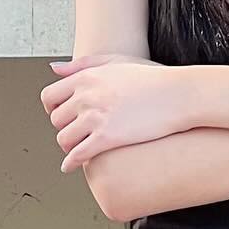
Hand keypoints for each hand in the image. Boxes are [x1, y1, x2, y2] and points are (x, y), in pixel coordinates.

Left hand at [41, 53, 185, 169]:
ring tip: (78, 149)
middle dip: (64, 128)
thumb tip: (53, 69)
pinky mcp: (107, 137)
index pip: (50, 96)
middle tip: (76, 134)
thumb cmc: (153, 78)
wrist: (178, 94)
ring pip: (64, 139)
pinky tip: (70, 167)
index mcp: (86, 77)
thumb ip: (84, 64)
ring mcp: (95, 117)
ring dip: (68, 146)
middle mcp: (86, 96)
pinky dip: (70, 163)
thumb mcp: (116, 62)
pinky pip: (77, 154)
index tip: (62, 116)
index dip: (53, 109)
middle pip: (56, 119)